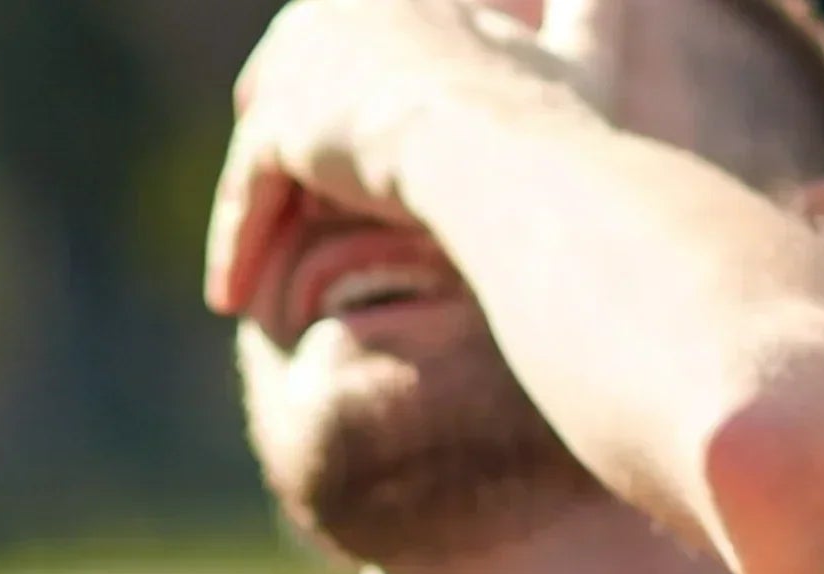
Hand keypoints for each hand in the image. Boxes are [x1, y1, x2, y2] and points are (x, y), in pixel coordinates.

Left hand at [207, 0, 591, 326]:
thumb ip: (595, 14)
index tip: (343, 154)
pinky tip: (229, 295)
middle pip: (287, 78)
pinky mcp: (277, 124)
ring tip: (245, 264)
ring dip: (252, 204)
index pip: (349, 40)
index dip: (342, 97)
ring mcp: (301, 64)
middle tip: (270, 206)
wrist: (506, 153)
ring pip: (263, 143)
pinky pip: (245, 188)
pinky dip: (235, 241)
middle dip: (277, 141)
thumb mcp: (585, 57)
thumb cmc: (554, 119)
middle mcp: (339, 7)